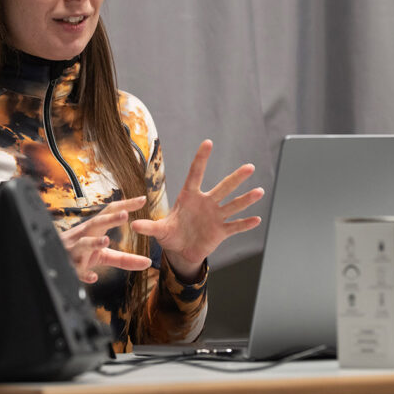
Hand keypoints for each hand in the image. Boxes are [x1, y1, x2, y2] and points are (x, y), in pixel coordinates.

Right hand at [61, 195, 151, 282]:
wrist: (52, 259)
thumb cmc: (81, 254)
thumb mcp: (104, 255)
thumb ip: (125, 259)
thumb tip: (148, 262)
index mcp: (93, 229)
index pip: (109, 212)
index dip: (126, 205)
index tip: (143, 199)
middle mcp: (84, 236)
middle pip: (96, 224)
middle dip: (110, 219)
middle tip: (125, 215)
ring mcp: (75, 251)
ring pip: (83, 244)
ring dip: (93, 242)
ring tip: (105, 241)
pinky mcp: (70, 267)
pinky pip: (76, 270)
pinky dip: (84, 273)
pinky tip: (93, 277)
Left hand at [131, 140, 263, 281]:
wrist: (182, 251)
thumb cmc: (170, 235)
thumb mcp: (159, 230)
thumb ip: (149, 226)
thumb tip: (133, 224)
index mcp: (190, 197)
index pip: (196, 174)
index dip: (201, 159)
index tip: (208, 142)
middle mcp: (206, 203)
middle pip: (222, 188)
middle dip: (236, 178)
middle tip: (249, 167)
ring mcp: (216, 216)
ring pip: (233, 205)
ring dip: (246, 199)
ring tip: (259, 191)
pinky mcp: (221, 231)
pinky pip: (235, 226)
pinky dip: (245, 224)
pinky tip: (257, 219)